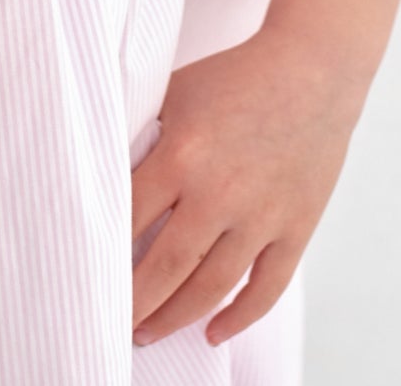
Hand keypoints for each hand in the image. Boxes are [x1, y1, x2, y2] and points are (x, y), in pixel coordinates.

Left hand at [130, 27, 365, 349]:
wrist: (312, 68)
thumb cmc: (237, 75)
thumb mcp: (176, 91)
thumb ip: (143, 132)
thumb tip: (107, 172)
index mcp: (182, 154)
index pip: (129, 219)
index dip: (106, 251)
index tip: (89, 271)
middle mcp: (218, 192)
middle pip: (165, 267)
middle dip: (134, 303)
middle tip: (113, 323)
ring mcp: (260, 215)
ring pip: (211, 288)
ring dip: (176, 317)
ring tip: (149, 332)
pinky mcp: (295, 226)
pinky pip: (265, 287)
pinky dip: (239, 317)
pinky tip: (213, 332)